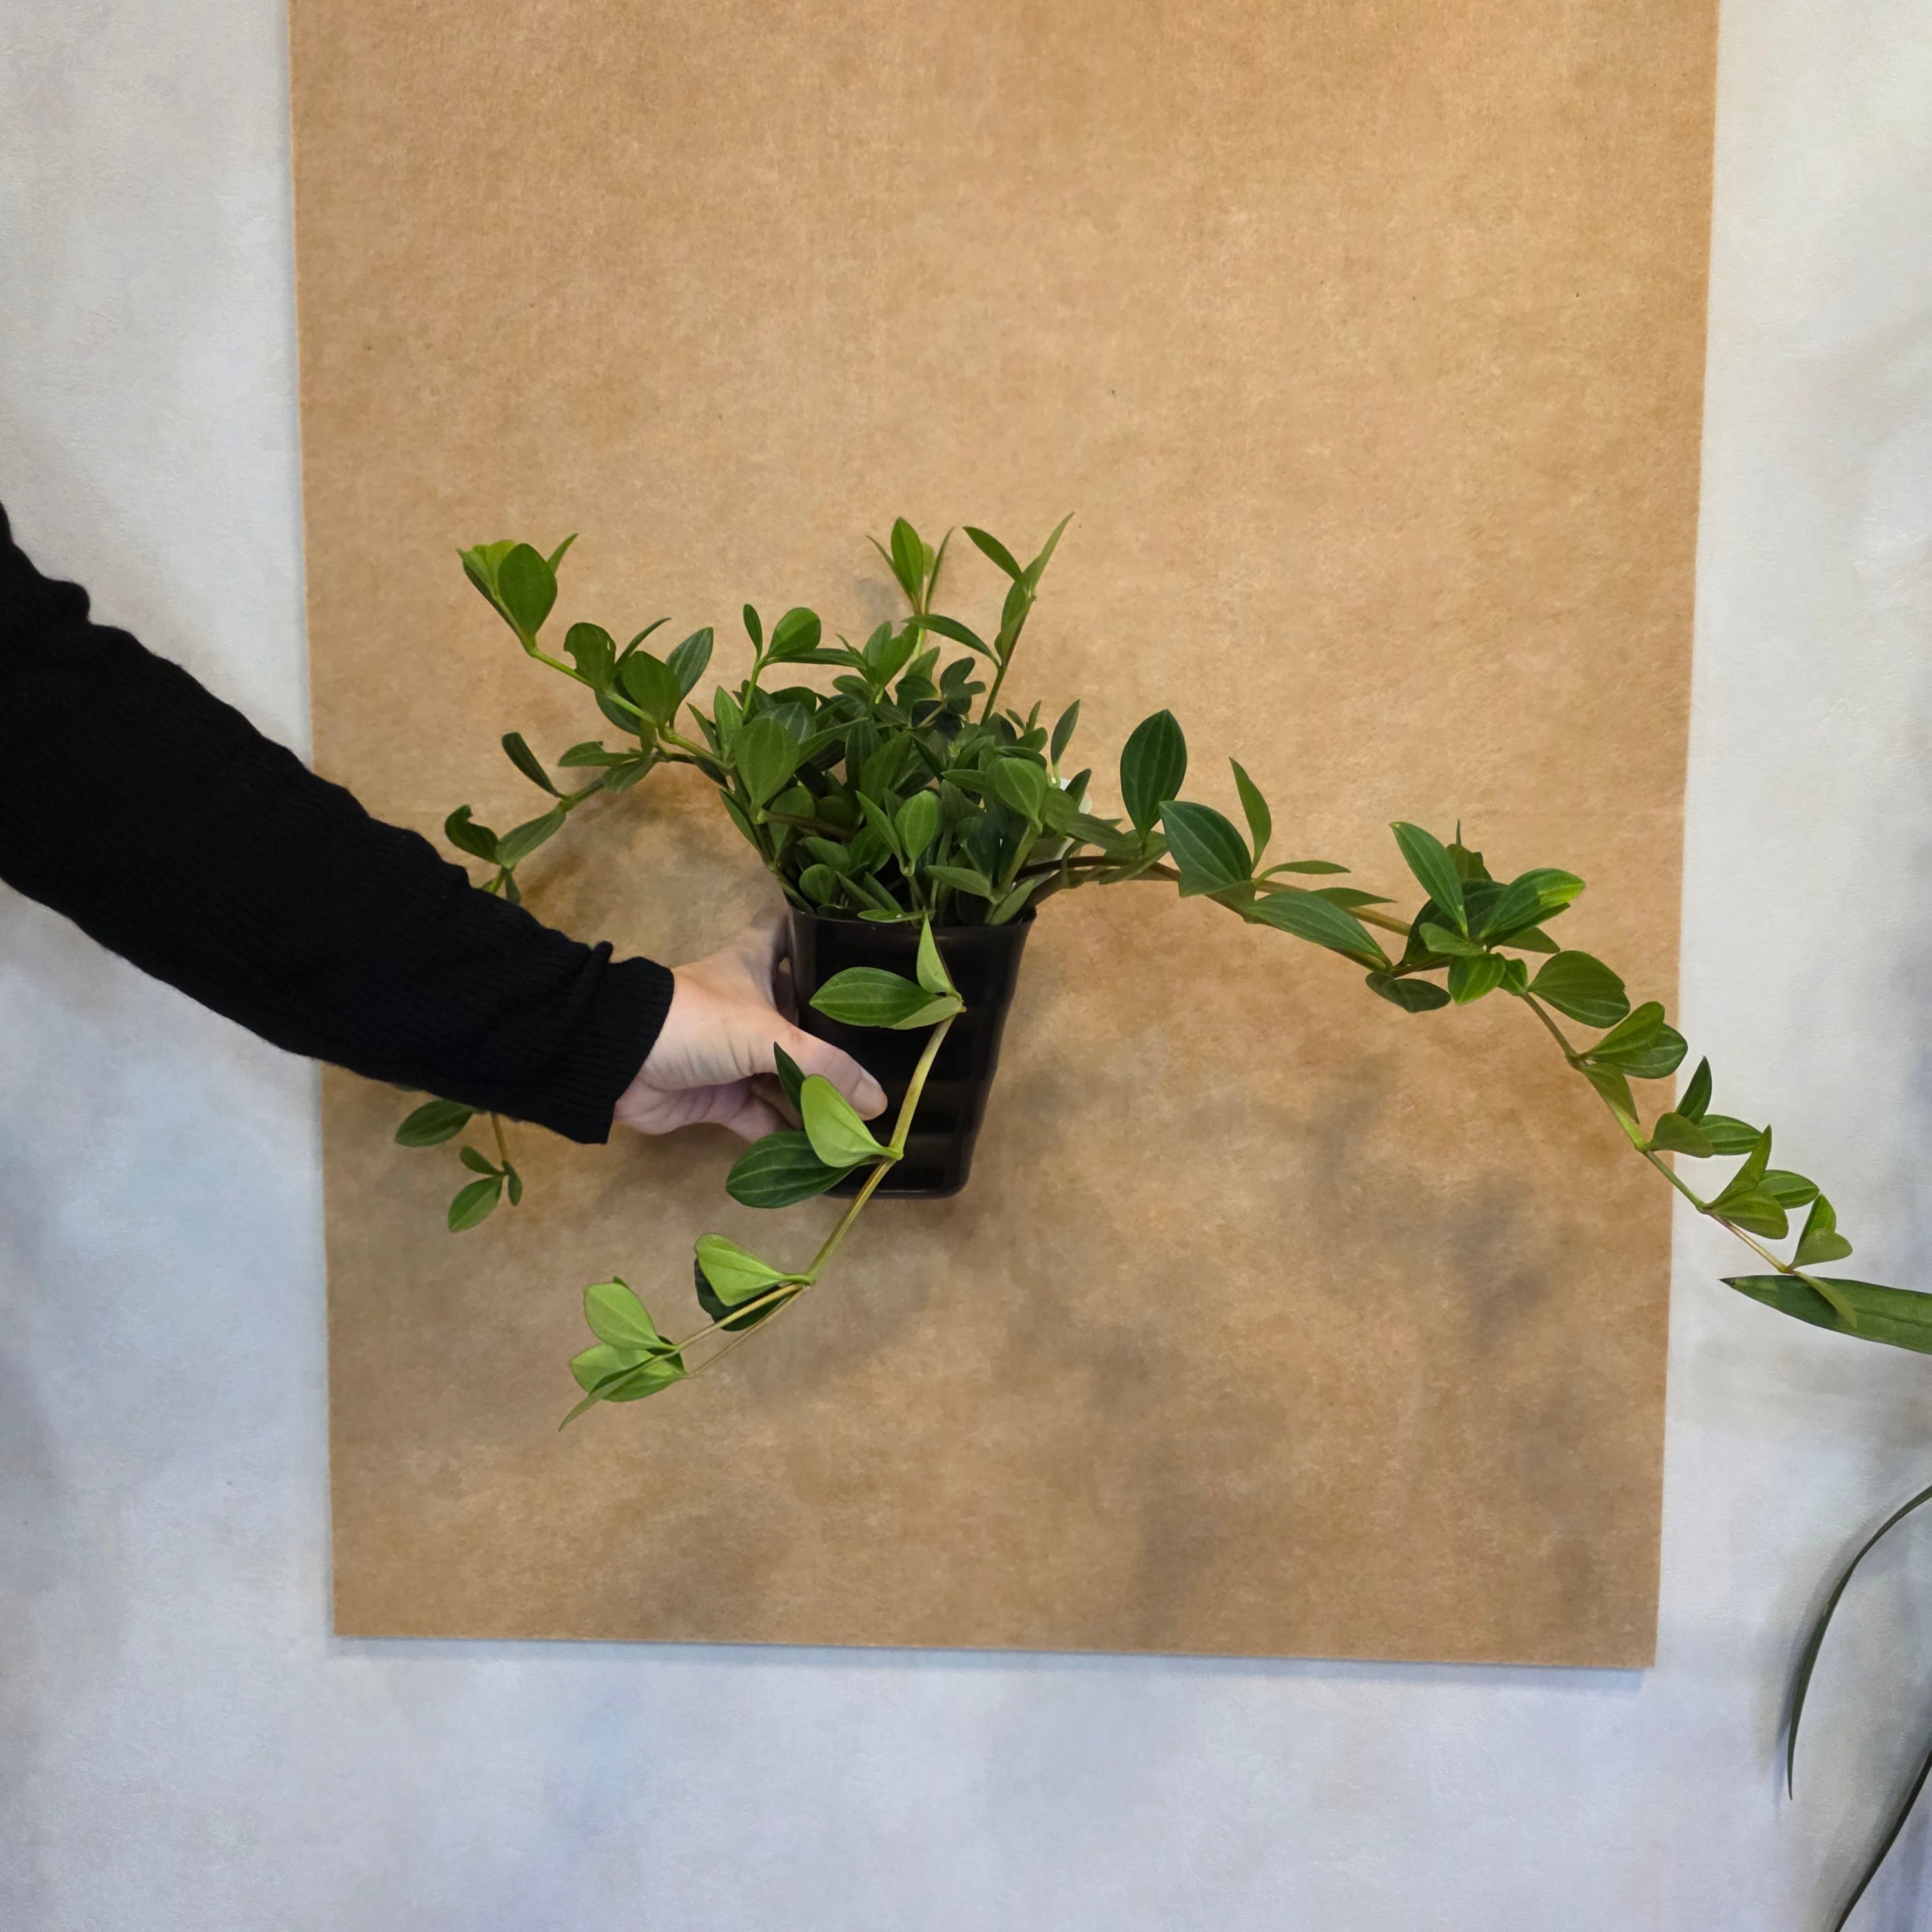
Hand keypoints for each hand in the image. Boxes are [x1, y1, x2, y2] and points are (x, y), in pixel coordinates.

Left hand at [614, 908, 885, 1141]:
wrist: (617, 1064)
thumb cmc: (694, 1022)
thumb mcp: (765, 1033)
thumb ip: (825, 1067)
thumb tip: (880, 1103)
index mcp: (753, 965)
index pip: (787, 930)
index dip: (815, 931)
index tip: (858, 942)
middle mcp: (748, 1005)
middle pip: (799, 1011)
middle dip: (835, 1032)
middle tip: (889, 1046)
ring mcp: (733, 1054)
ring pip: (785, 1072)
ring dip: (817, 1093)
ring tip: (867, 1111)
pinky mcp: (719, 1097)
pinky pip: (763, 1117)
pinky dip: (788, 1134)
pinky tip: (825, 1149)